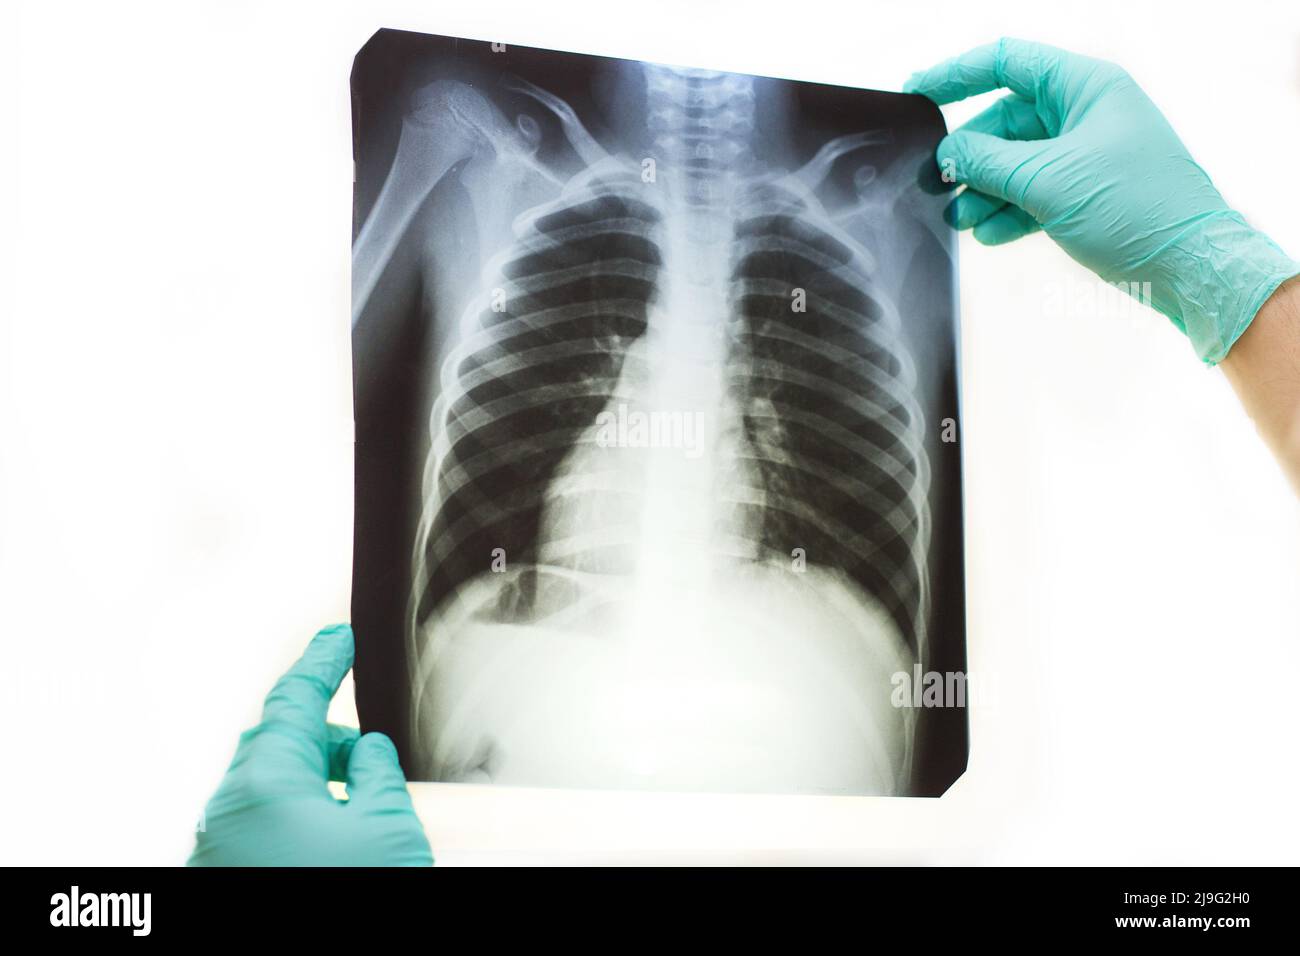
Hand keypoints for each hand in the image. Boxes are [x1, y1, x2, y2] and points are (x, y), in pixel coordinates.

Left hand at [189, 624, 433, 865]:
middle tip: (370, 752)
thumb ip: (379, 775)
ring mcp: (216, 849)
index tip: (337, 640)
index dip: (322, 663)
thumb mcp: (388, 830)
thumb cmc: (344, 898)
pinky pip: (258, 829)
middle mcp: (226, 812)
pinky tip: (330, 843)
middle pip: (280, 746)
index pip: (295, 698)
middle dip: (328, 739)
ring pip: (268, 792)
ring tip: (358, 812)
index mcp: (265, 783)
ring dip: (313, 785)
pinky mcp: (220, 874)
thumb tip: (368, 753)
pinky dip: (295, 820)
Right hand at [904, 38, 1297, 363]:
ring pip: (1014, 162)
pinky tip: (990, 234)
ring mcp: (1084, 155)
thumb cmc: (1139, 208)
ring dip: (984, 190)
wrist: (1190, 265)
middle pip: (1004, 121)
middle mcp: (1084, 114)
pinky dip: (1007, 212)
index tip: (916, 93)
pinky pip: (1031, 193)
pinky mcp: (1084, 194)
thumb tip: (946, 154)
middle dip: (969, 155)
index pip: (1006, 62)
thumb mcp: (1049, 180)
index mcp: (1085, 87)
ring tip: (961, 219)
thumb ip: (988, 162)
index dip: (956, 74)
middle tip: (937, 183)